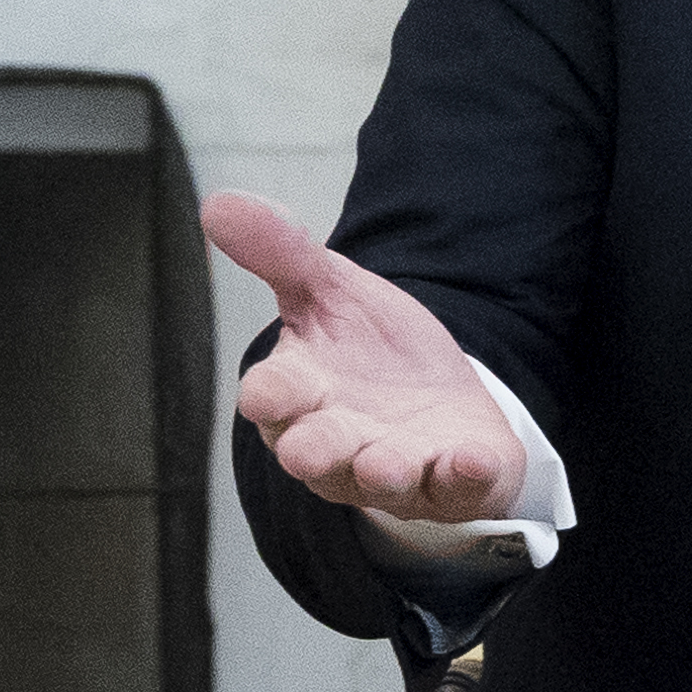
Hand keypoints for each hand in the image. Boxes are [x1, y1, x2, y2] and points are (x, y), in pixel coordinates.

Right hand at [204, 192, 523, 525]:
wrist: (437, 396)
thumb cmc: (368, 351)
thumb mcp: (329, 289)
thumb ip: (280, 253)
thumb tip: (218, 203)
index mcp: (302, 392)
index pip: (273, 399)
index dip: (270, 397)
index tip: (265, 394)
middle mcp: (340, 442)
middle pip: (318, 452)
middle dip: (314, 450)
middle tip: (306, 452)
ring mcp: (396, 467)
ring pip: (381, 479)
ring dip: (383, 471)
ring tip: (386, 463)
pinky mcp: (451, 483)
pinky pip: (457, 488)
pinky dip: (466, 476)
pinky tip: (474, 459)